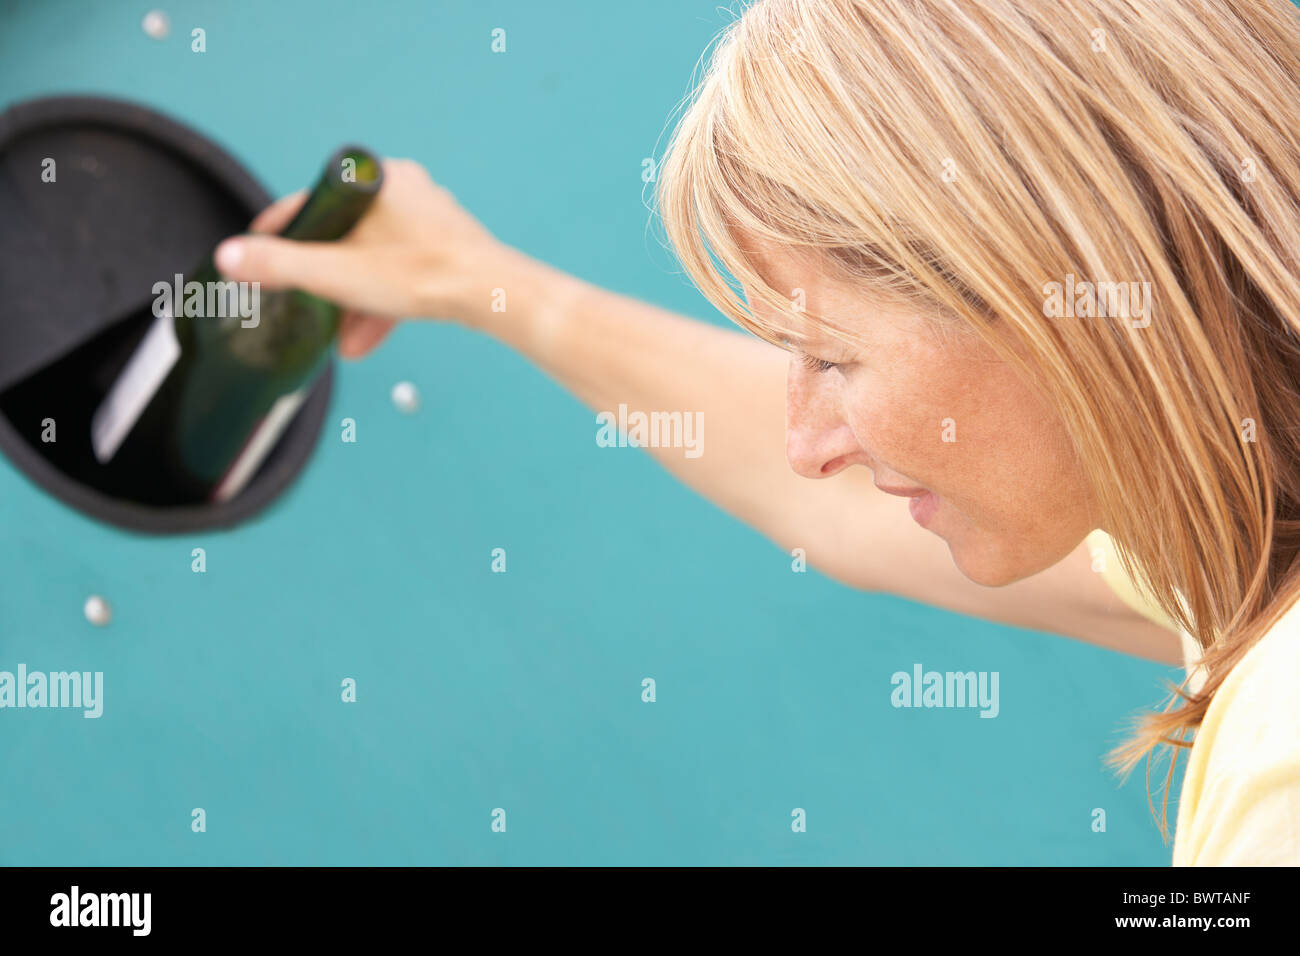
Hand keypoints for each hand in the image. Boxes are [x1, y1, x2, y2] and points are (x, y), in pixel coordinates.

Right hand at [213, 158, 501, 357]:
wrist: (491, 295)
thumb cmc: (423, 274)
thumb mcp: (336, 273)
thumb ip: (280, 266)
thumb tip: (232, 258)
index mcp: (373, 180)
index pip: (310, 204)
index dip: (278, 232)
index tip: (255, 251)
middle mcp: (403, 189)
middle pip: (344, 237)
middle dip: (322, 282)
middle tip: (299, 307)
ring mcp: (429, 219)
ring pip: (375, 260)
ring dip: (352, 301)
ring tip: (337, 340)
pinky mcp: (448, 248)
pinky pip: (403, 273)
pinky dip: (382, 303)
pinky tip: (365, 338)